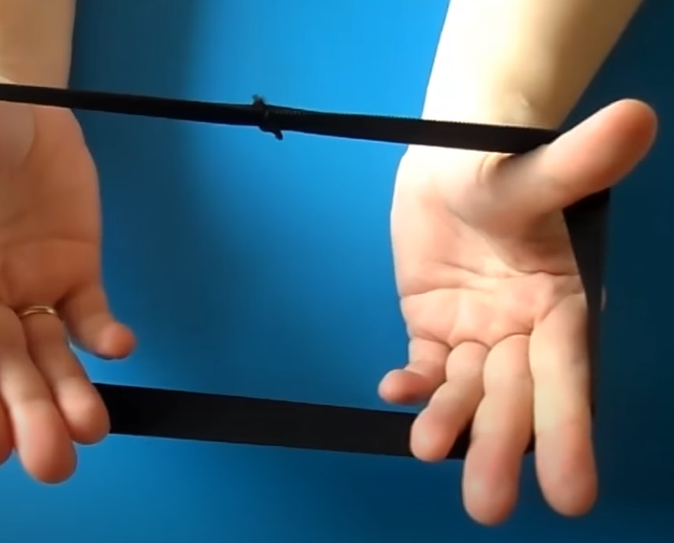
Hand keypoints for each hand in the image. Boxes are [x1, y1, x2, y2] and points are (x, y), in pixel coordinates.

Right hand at [0, 56, 135, 482]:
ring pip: (46, 354)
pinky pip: (87, 314)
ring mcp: (27, 291)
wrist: (21, 117)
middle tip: (52, 463)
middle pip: (1, 364)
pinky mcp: (74, 277)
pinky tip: (118, 347)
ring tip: (89, 432)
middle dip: (25, 411)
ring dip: (66, 393)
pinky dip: (101, 333)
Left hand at [380, 100, 655, 523]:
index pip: (566, 379)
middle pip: (512, 399)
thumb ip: (575, 162)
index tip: (571, 495)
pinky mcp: (433, 328)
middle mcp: (521, 333)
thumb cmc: (498, 163)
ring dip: (449, 422)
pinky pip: (425, 366)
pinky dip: (413, 383)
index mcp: (559, 307)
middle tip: (486, 506)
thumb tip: (636, 120)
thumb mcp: (530, 170)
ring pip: (466, 391)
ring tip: (428, 448)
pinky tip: (394, 390)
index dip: (569, 432)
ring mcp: (475, 334)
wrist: (450, 159)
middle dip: (500, 448)